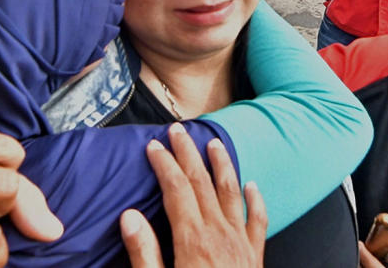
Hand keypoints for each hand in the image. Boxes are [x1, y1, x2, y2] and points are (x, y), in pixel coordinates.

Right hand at [120, 123, 266, 267]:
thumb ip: (144, 252)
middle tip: (178, 131)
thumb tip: (129, 217)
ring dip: (221, 165)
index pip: (176, 189)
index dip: (164, 164)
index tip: (155, 146)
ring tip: (215, 144)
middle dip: (188, 153)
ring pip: (231, 192)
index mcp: (192, 240)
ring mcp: (240, 242)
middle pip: (201, 182)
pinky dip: (255, 199)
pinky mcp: (254, 255)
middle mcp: (218, 234)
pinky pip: (257, 220)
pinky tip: (252, 185)